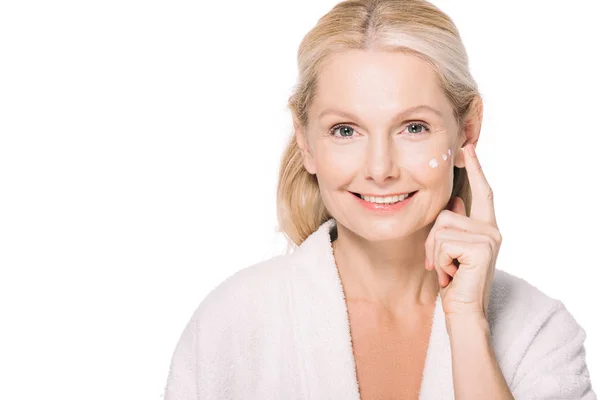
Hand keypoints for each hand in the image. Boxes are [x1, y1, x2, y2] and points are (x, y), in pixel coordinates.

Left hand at [424, 144, 501, 319]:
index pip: (482, 192)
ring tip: (448, 271)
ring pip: (441, 228)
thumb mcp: (451, 251)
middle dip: (432, 242)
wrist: (464, 312)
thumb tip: (452, 201)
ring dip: (434, 254)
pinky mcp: (481, 248)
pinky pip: (443, 243)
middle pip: (445, 214)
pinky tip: (451, 275)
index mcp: (486, 228)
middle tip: (441, 267)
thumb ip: (454, 226)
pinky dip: (439, 261)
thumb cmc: (455, 283)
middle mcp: (492, 230)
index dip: (475, 169)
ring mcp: (489, 238)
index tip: (468, 147)